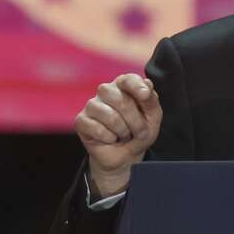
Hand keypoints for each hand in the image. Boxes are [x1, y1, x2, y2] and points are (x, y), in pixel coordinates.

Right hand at [74, 73, 162, 197]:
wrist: (126, 154)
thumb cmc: (140, 130)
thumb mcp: (153, 116)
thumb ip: (151, 99)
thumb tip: (147, 83)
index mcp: (124, 85)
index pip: (128, 79)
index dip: (137, 87)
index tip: (145, 95)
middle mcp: (106, 91)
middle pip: (121, 100)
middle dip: (135, 120)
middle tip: (140, 131)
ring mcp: (92, 105)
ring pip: (109, 116)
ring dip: (123, 130)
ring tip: (125, 134)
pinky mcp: (81, 120)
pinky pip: (97, 129)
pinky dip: (110, 138)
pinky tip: (111, 138)